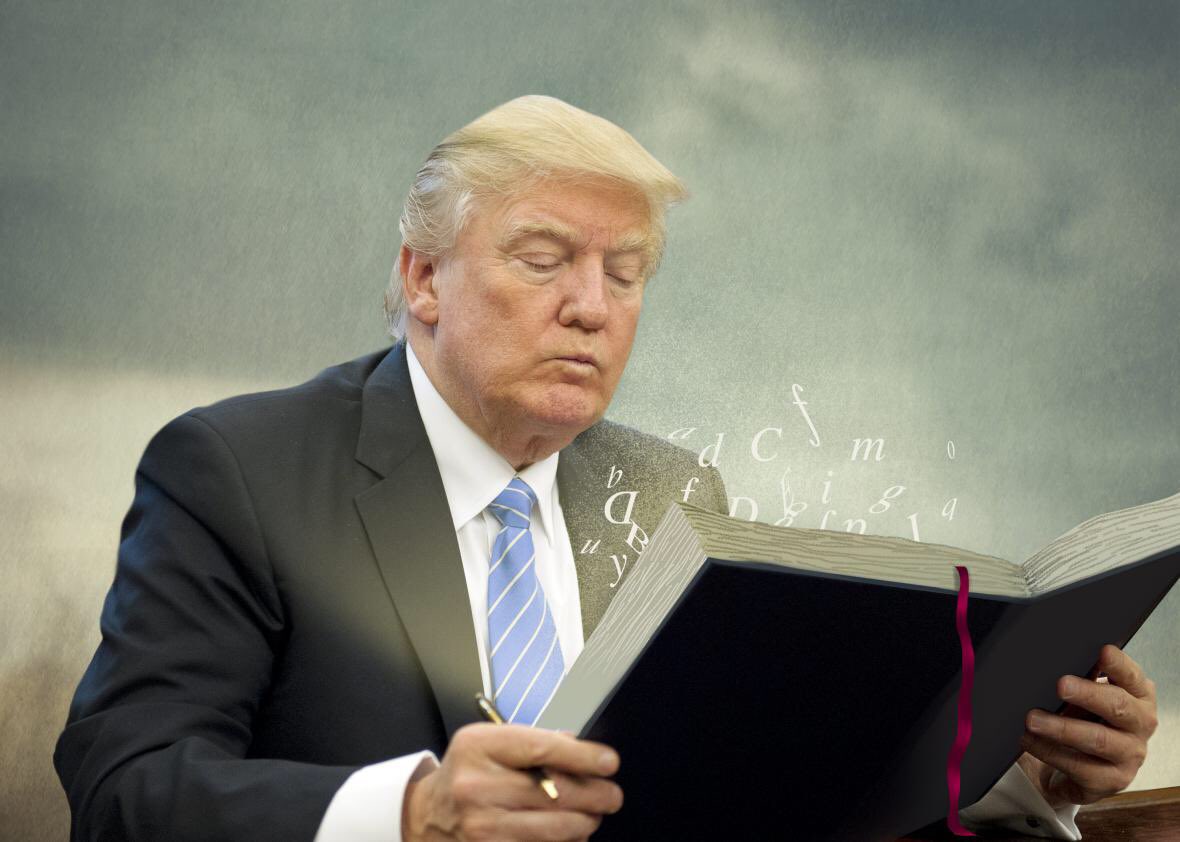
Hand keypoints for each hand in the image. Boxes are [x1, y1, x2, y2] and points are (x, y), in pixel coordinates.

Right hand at [402, 723, 623, 841]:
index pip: (542, 749)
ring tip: (592, 816)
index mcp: (479, 748)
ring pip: (554, 829)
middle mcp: (477, 787)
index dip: (583, 757)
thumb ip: (532, 742)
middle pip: (554, 792)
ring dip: (584, 824)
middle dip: (595, 795)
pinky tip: (570, 835)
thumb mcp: (487, 743)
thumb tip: (582, 749)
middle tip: (612, 795)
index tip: (609, 762)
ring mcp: (481, 827)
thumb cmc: (466, 775)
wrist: (425, 816)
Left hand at [1017, 644, 1157, 807]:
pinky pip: (1078, 766)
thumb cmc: (1086, 720)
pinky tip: (1028, 740)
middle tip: (1061, 685)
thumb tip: (1057, 656)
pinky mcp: (1111, 781)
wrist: (1082, 770)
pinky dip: (1049, 751)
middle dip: (1088, 694)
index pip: (1132, 677)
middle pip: (1118, 706)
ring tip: (1032, 719)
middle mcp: (1140, 724)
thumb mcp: (1088, 696)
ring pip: (1097, 739)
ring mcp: (1129, 755)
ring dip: (1062, 728)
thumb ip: (1084, 677)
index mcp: (1138, 696)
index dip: (1118, 665)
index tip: (1102, 651)